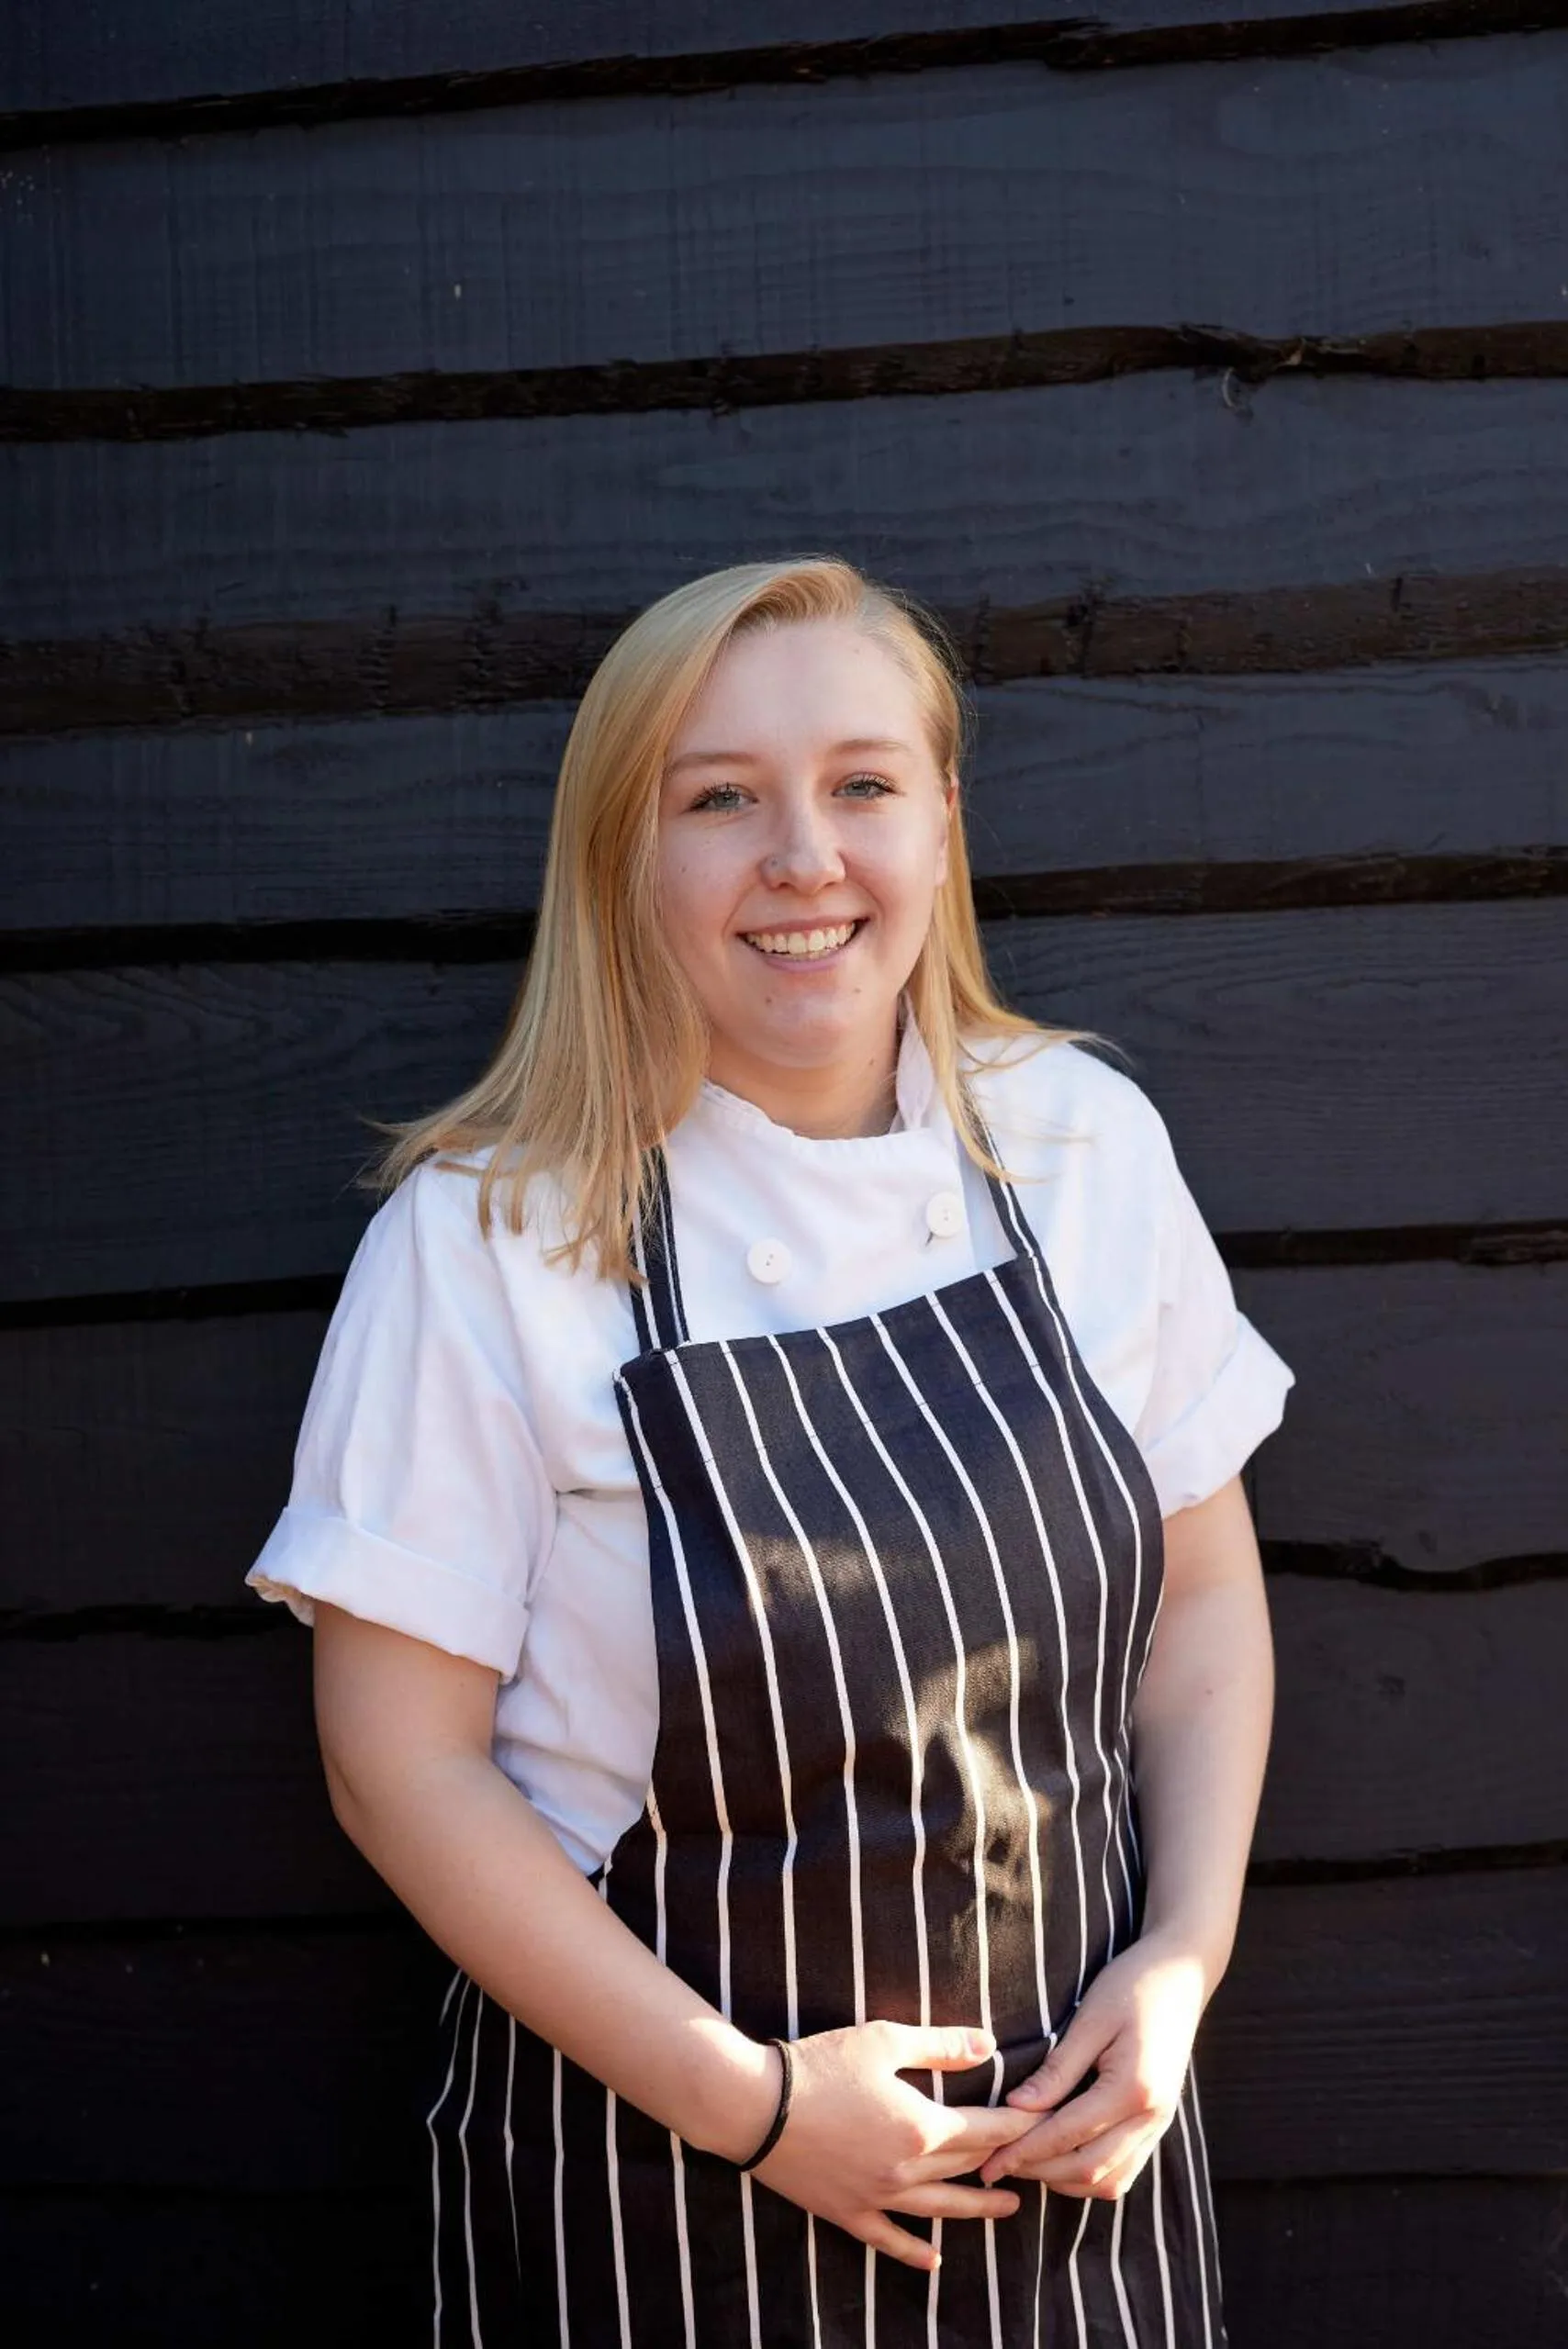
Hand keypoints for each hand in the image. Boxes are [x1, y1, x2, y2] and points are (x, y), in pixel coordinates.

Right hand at [751, 2020, 1039, 2270]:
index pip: (985, 2130)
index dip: (1017, 2126)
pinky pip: (888, 2240)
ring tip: (1007, 2208)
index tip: (1044, 2122)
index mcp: (921, 2127)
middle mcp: (907, 2170)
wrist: (756, 2105)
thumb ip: (940, 2046)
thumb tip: (989, 2045)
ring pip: (940, 2208)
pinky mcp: (847, 2212)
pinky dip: (913, 2252)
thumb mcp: (884, 2041)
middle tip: (1032, 2161)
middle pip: (966, 2167)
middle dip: (1002, 2162)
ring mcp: (878, 2197)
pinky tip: (933, 2260)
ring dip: (977, 2208)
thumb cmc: (820, 2065)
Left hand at [978, 1933, 1206, 2199]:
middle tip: (996, 2167)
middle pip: (1088, 2168)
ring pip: (1110, 2180)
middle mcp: (1152, 2117)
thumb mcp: (1089, 2020)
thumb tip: (1016, 2108)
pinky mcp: (1158, 2124)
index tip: (988, 2163)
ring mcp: (1159, 2124)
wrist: (1182, 1975)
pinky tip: (1062, 2160)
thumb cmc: (1131, 1987)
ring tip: (1024, 2165)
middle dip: (1038, 2172)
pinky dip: (1091, 2176)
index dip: (1024, 2152)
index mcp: (1133, 2088)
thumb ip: (1057, 2070)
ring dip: (1065, 2180)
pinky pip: (1125, 2170)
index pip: (1067, 2134)